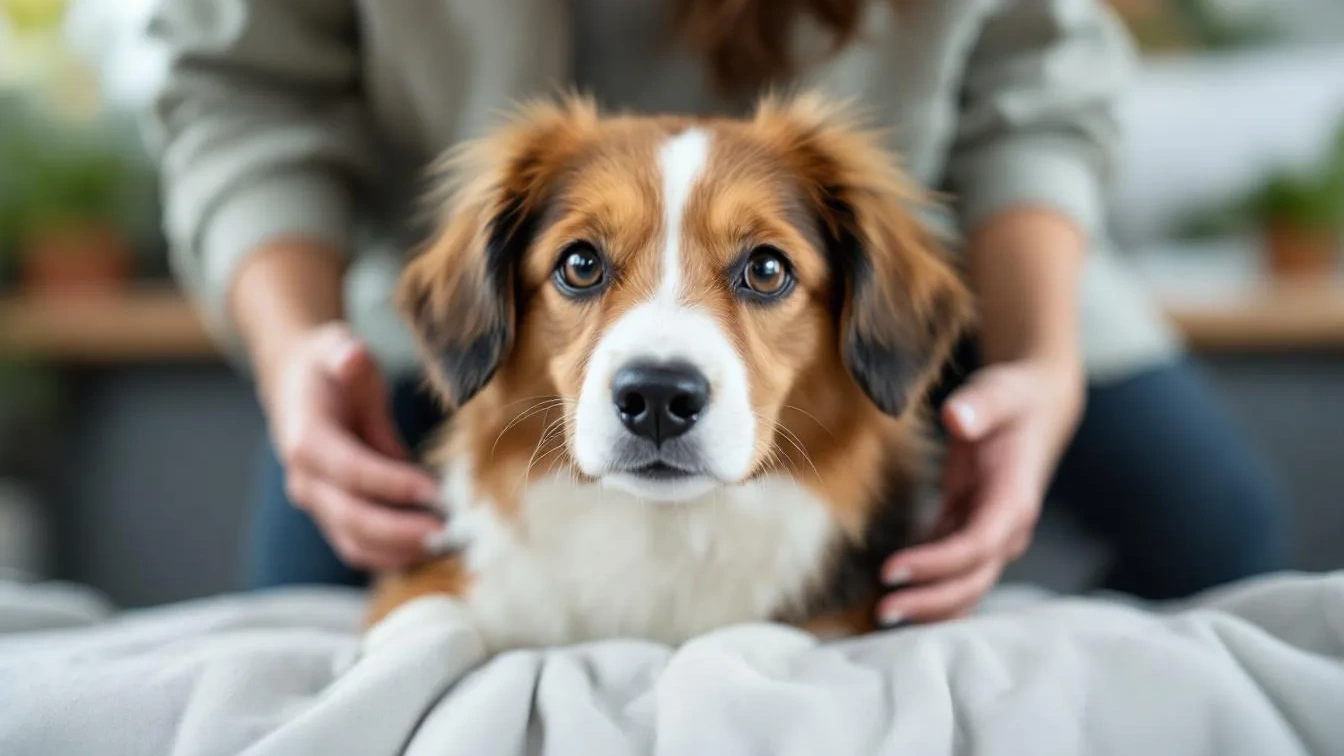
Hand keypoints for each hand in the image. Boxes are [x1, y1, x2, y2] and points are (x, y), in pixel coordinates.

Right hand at [263, 323, 443, 570]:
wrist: (297, 388)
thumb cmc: (328, 369)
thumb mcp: (337, 349)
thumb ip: (347, 358)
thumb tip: (352, 358)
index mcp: (306, 440)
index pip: (351, 471)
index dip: (392, 484)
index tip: (435, 491)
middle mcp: (306, 480)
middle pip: (351, 517)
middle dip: (399, 530)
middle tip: (446, 532)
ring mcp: (317, 504)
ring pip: (353, 544)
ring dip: (398, 551)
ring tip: (445, 546)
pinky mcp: (332, 518)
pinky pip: (358, 549)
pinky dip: (391, 557)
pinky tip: (428, 551)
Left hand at [878, 356, 1082, 624]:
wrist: (1037, 407)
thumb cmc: (1014, 399)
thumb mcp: (999, 392)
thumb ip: (979, 405)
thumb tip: (956, 417)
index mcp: (1014, 499)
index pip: (976, 546)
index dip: (935, 564)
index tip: (890, 570)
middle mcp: (1007, 528)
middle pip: (972, 581)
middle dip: (929, 602)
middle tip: (880, 612)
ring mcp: (993, 536)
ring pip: (965, 586)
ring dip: (929, 606)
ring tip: (881, 617)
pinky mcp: (973, 532)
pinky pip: (951, 572)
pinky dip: (926, 587)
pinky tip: (893, 596)